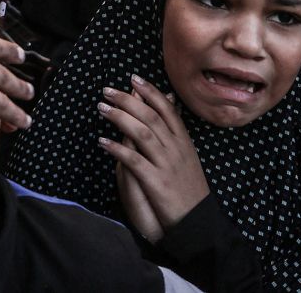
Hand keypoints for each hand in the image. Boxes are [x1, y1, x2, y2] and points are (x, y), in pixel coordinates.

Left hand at [96, 77, 210, 237]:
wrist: (198, 222)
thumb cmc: (189, 188)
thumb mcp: (187, 155)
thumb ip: (176, 129)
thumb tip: (169, 99)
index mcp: (183, 142)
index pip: (167, 109)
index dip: (150, 92)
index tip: (133, 79)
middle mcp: (176, 149)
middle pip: (150, 116)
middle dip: (127, 100)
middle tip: (107, 90)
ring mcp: (166, 165)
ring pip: (142, 133)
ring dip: (119, 118)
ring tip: (101, 108)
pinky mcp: (156, 182)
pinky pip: (134, 161)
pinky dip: (117, 149)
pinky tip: (102, 141)